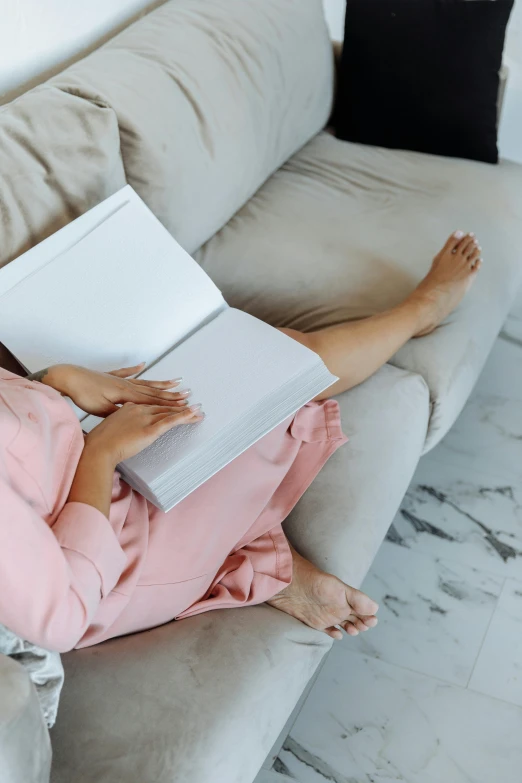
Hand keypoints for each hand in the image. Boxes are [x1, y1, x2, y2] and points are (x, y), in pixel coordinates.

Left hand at [38, 363, 190, 416]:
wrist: (69, 378)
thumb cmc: (84, 394)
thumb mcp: (102, 410)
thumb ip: (120, 412)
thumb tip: (135, 415)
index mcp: (126, 394)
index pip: (152, 401)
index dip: (169, 403)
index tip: (183, 404)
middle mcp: (127, 384)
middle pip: (153, 391)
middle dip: (171, 394)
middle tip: (187, 393)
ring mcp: (119, 379)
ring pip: (145, 382)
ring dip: (160, 383)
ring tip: (174, 381)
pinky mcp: (111, 376)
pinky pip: (128, 372)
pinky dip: (136, 369)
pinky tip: (142, 365)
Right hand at [85, 402, 203, 464]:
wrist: (99, 447)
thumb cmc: (101, 442)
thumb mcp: (112, 428)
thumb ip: (122, 426)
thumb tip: (127, 430)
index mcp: (130, 407)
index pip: (152, 406)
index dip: (165, 406)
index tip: (175, 404)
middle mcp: (140, 409)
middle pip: (164, 408)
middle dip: (179, 407)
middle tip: (194, 405)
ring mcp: (145, 418)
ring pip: (170, 413)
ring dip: (186, 412)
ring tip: (199, 411)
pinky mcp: (150, 429)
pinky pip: (171, 421)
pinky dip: (184, 416)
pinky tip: (194, 413)